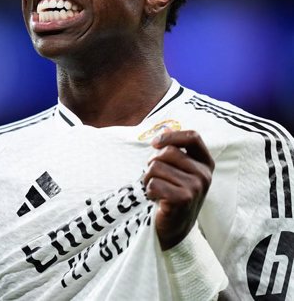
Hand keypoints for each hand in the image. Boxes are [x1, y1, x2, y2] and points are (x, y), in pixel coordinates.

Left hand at [143, 130, 213, 249]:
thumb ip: (174, 150)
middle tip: (155, 178)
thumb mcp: (178, 170)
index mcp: (205, 163)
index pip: (193, 137)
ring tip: (157, 190)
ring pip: (157, 167)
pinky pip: (153, 183)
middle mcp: (204, 174)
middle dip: (153, 163)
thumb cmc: (172, 194)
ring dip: (149, 179)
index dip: (171, 136)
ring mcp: (196, 187)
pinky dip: (149, 190)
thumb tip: (166, 128)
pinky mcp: (183, 199)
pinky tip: (157, 200)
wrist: (174, 227)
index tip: (155, 144)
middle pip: (168, 152)